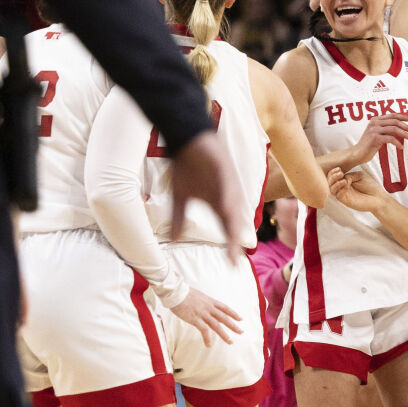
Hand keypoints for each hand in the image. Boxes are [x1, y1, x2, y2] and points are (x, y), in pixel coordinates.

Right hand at [169, 132, 244, 259]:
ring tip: (234, 241)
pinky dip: (228, 196)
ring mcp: (228, 183)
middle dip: (235, 242)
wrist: (185, 140)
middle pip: (234, 223)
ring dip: (234, 223)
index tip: (231, 266)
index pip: (228, 230)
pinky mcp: (224, 168)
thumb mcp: (180, 197)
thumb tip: (172, 240)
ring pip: (234, 206)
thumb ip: (178, 219)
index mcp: (220, 205)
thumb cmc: (186, 168)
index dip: (230, 247)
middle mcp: (228, 197)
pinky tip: (228, 208)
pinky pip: (227, 185)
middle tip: (234, 261)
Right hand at [169, 287, 242, 344]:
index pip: (225, 308)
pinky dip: (207, 338)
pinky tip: (209, 345)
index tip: (240, 319)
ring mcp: (203, 314)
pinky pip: (204, 331)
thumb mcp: (199, 295)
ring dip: (224, 335)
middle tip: (241, 332)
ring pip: (217, 325)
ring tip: (230, 342)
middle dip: (233, 325)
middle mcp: (209, 308)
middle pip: (224, 318)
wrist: (176, 292)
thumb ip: (203, 301)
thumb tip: (204, 304)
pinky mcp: (195, 319)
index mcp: (210, 301)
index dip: (233, 314)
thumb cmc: (184, 293)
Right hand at [328, 166, 387, 213]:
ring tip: (344, 180)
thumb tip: (342, 179)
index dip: (333, 172)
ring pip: (331, 189)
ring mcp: (343, 194)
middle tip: (340, 173)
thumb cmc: (371, 186)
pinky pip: (338, 196)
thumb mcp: (360, 176)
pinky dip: (340, 190)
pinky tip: (347, 186)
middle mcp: (342, 187)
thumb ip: (349, 175)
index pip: (333, 176)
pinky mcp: (346, 201)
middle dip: (332, 176)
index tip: (339, 168)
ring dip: (335, 183)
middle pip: (329, 182)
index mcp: (345, 180)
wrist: (378, 197)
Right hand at [344, 114, 407, 166]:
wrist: (357, 153)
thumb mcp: (378, 134)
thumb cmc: (369, 145)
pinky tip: (401, 147)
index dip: (403, 116)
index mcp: (376, 119)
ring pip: (394, 129)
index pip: (392, 115)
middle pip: (395, 121)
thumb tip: (401, 128)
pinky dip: (397, 143)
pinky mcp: (374, 138)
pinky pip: (390, 138)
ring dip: (405, 134)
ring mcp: (374, 129)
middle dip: (407, 126)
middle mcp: (374, 122)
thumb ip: (387, 129)